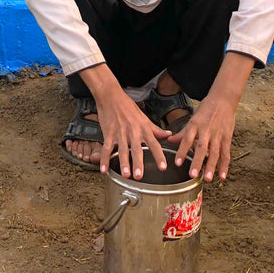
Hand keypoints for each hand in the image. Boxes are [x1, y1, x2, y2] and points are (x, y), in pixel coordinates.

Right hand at [79, 64, 170, 179]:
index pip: (154, 144)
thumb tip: (169, 135)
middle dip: (138, 163)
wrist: (111, 95)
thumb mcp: (144, 118)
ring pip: (122, 150)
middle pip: (137, 149)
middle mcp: (133, 131)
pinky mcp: (108, 133)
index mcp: (143, 128)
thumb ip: (156, 129)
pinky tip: (104, 169)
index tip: (163, 167)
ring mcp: (120, 132)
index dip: (159, 156)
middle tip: (140, 176)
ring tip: (125, 174)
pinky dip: (104, 159)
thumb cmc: (128, 107)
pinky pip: (107, 148)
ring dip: (123, 163)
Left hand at [168, 52, 253, 181]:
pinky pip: (226, 153)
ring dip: (211, 166)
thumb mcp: (192, 119)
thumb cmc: (206, 109)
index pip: (187, 139)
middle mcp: (206, 130)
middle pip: (201, 148)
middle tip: (192, 175)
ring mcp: (217, 135)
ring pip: (214, 153)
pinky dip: (225, 165)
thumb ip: (182, 132)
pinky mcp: (227, 137)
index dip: (182, 151)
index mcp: (195, 125)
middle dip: (196, 162)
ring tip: (207, 178)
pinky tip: (222, 176)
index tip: (177, 163)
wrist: (223, 100)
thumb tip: (169, 140)